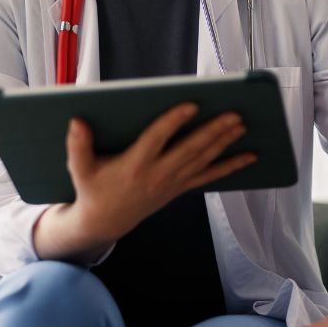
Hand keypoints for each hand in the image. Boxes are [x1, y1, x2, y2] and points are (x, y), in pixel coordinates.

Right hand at [34, 103, 255, 261]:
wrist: (106, 221)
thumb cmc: (93, 188)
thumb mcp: (79, 169)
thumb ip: (78, 145)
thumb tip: (77, 120)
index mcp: (134, 164)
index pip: (157, 139)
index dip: (174, 121)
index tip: (191, 104)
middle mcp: (158, 174)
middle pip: (190, 149)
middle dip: (213, 131)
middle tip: (234, 113)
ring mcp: (172, 182)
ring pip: (204, 160)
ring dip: (225, 143)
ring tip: (243, 124)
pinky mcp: (181, 187)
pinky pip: (210, 176)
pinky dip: (231, 166)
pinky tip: (250, 156)